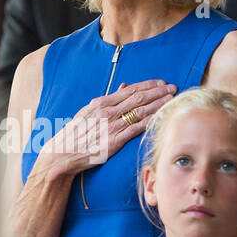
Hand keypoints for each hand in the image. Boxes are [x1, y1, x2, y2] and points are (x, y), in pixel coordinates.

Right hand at [41, 79, 176, 176]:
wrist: (63, 153)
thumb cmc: (76, 133)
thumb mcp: (88, 111)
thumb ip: (108, 99)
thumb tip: (124, 86)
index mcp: (101, 103)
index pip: (130, 90)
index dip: (148, 85)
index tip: (162, 83)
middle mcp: (107, 112)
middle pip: (138, 99)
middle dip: (158, 92)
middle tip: (173, 88)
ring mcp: (111, 127)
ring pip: (140, 112)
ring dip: (158, 105)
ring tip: (172, 100)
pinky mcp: (114, 142)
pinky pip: (136, 130)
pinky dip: (150, 122)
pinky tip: (161, 118)